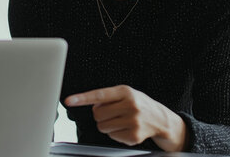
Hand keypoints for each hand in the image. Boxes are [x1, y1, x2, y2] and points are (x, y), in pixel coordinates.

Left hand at [65, 85, 187, 151]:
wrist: (160, 119)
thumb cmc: (138, 104)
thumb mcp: (126, 93)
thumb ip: (108, 96)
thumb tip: (90, 104)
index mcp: (125, 92)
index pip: (99, 95)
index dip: (82, 98)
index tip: (69, 100)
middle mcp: (130, 105)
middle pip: (97, 114)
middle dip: (101, 115)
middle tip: (112, 112)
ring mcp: (133, 121)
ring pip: (102, 127)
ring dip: (107, 125)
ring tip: (120, 120)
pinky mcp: (134, 136)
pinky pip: (111, 136)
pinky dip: (115, 133)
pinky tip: (126, 128)